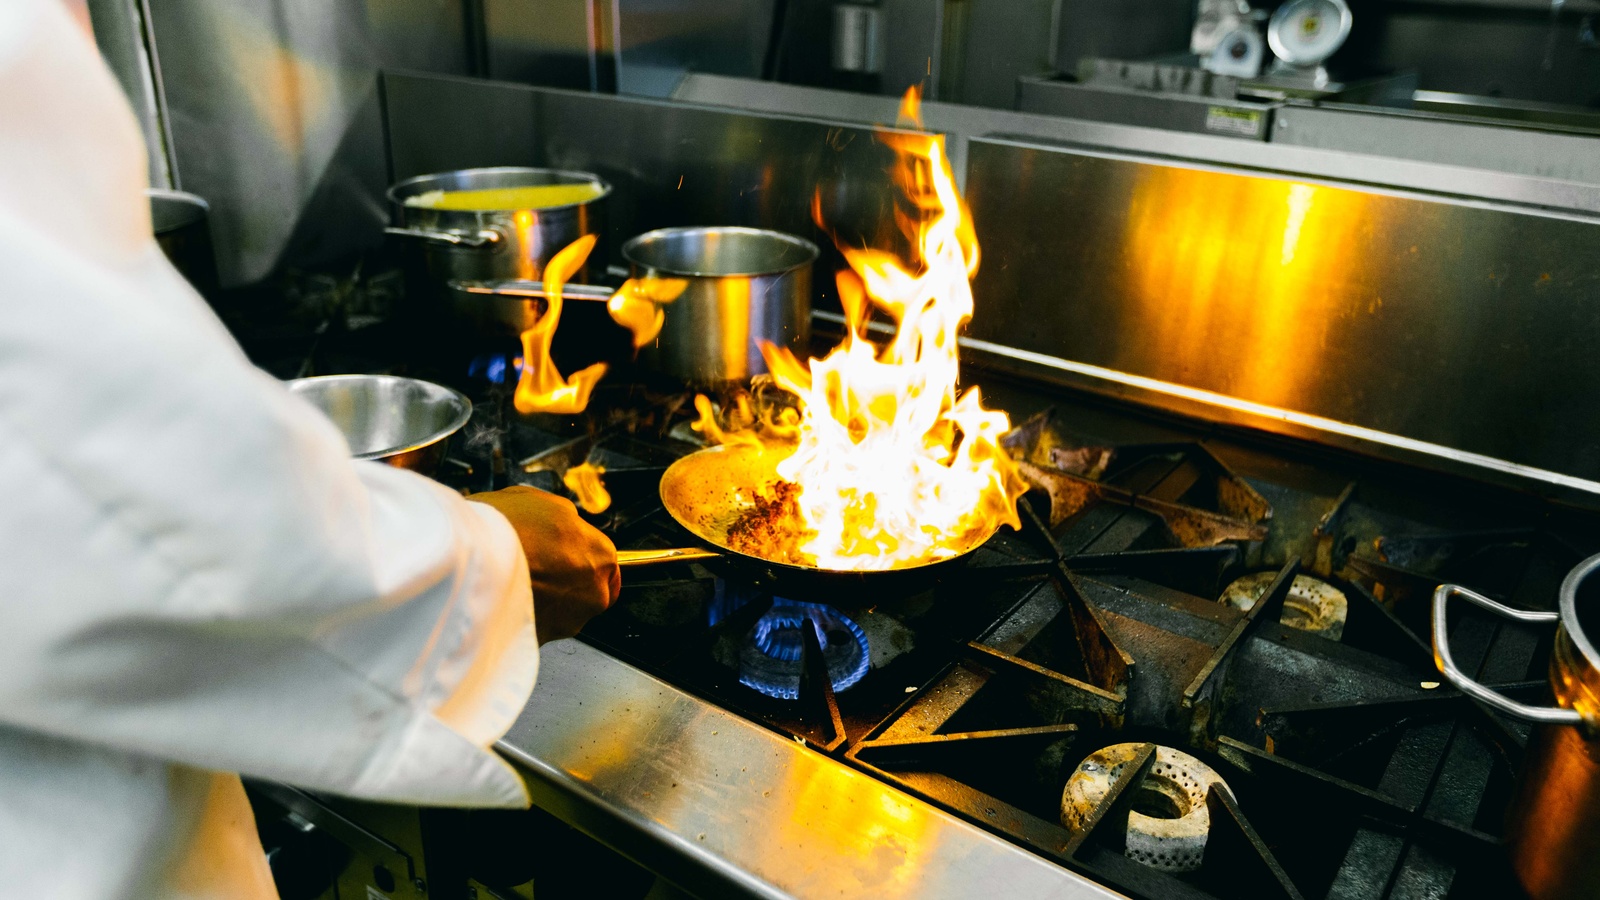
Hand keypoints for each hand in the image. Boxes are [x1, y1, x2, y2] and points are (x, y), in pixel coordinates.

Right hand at [468, 485, 620, 643]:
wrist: (469, 565)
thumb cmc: (503, 530)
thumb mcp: (539, 500)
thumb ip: (562, 516)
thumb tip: (564, 522)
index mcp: (600, 555)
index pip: (604, 561)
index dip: (578, 556)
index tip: (563, 555)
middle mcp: (592, 593)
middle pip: (587, 590)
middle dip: (565, 581)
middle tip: (537, 567)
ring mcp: (568, 622)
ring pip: (563, 612)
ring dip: (546, 600)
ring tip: (516, 582)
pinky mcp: (541, 641)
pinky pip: (538, 627)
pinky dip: (527, 617)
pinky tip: (506, 599)